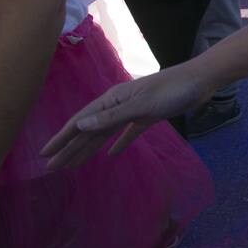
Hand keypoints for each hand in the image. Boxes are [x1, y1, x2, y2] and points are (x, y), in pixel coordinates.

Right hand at [39, 63, 212, 170]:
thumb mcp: (142, 104)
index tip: (45, 154)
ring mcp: (133, 110)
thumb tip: (80, 126)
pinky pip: (128, 132)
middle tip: (52, 167)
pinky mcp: (149, 116)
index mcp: (113, 99)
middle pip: (89, 130)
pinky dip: (119, 143)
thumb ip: (111, 116)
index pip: (81, 121)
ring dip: (89, 148)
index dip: (62, 138)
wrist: (201, 80)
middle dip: (70, 148)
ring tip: (73, 164)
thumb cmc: (173, 89)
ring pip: (106, 133)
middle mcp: (119, 104)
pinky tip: (111, 154)